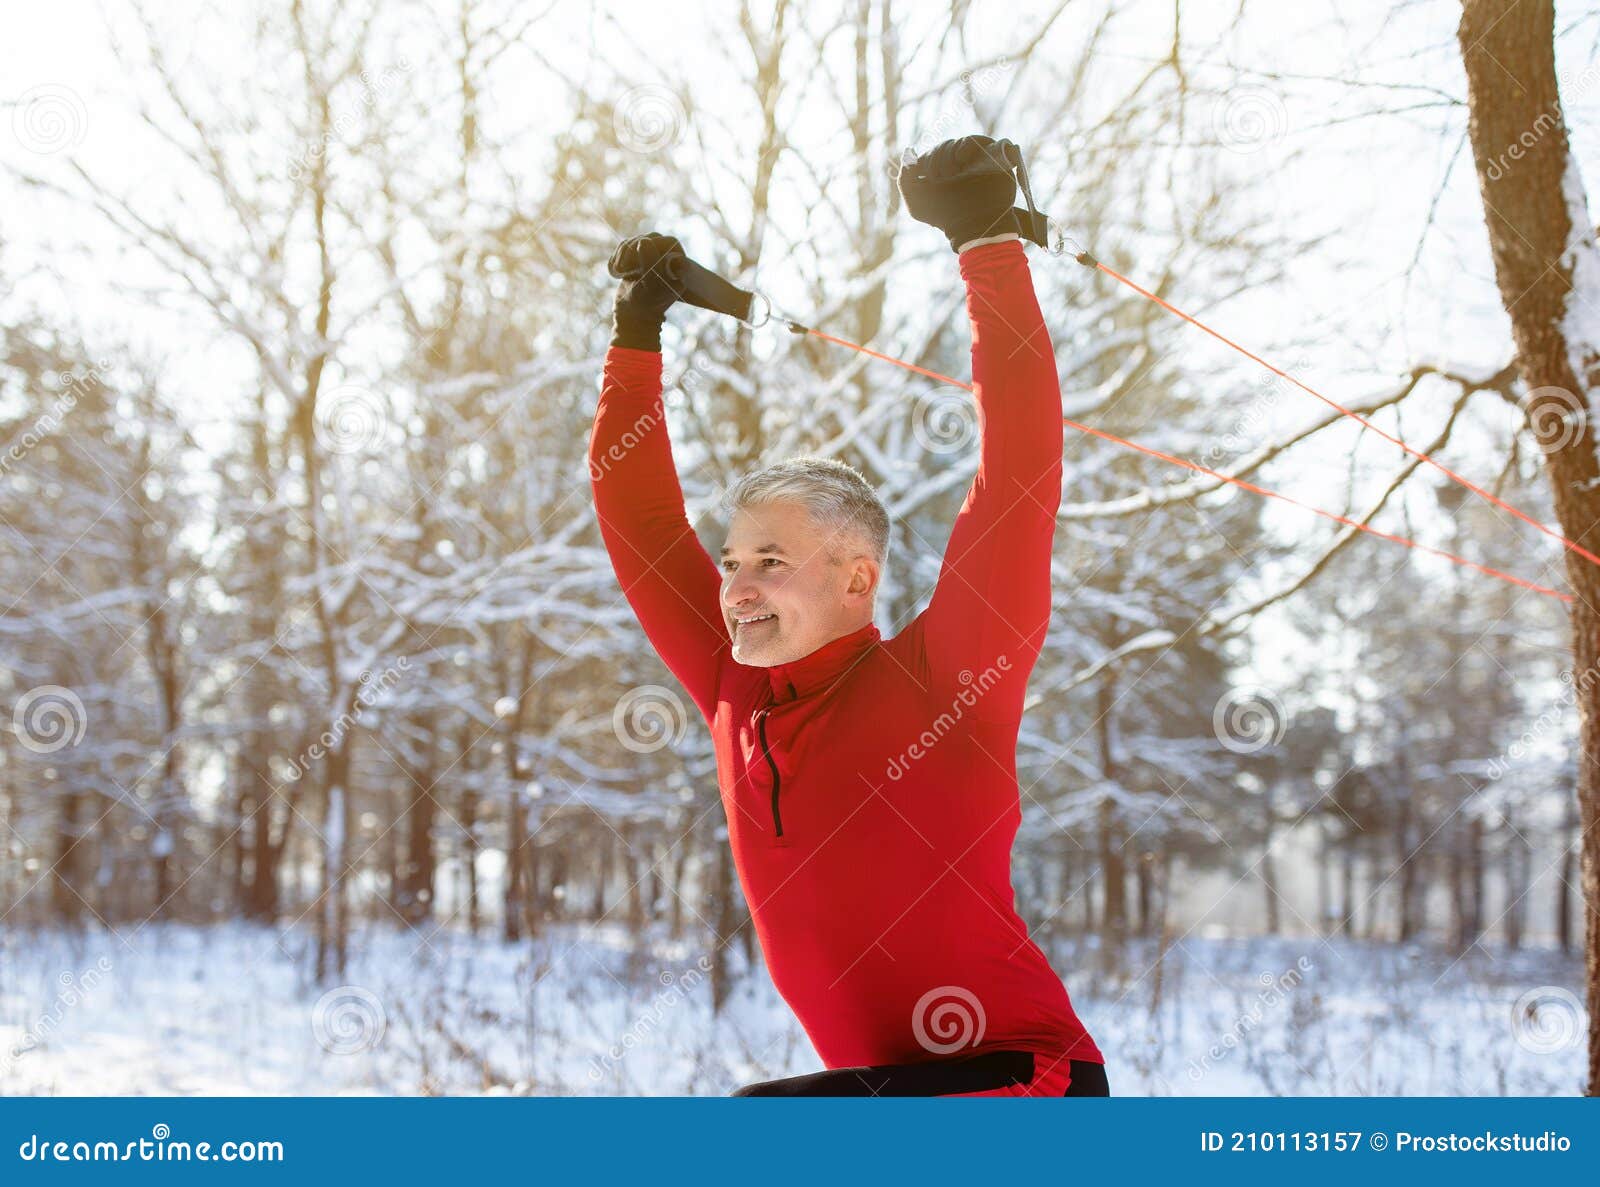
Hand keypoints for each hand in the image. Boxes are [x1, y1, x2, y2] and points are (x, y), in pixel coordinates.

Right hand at [608, 232, 686, 350]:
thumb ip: (650, 263)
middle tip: (625, 268)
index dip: (654, 247)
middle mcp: (668, 258)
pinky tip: (617, 272)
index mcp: (679, 264)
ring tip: (621, 272)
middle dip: (633, 250)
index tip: (641, 261)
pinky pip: (625, 246)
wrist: (632, 314)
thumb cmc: (645, 303)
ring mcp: (652, 256)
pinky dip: (617, 258)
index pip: (669, 242)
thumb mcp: (650, 285)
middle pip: (650, 237)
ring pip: (636, 240)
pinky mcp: (637, 257)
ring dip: (623, 255)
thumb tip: (643, 241)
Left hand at [896, 135, 1020, 253]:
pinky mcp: (995, 161)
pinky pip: (983, 142)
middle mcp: (963, 164)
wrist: (971, 229)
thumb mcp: (917, 205)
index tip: (928, 176)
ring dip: (951, 153)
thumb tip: (908, 151)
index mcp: (946, 171)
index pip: (935, 152)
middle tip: (939, 177)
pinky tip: (961, 158)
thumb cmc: (946, 219)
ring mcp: (979, 161)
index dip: (928, 159)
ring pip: (963, 142)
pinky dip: (969, 145)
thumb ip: (905, 179)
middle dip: (939, 158)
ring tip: (949, 173)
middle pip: (948, 146)